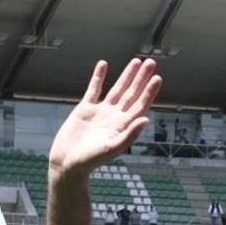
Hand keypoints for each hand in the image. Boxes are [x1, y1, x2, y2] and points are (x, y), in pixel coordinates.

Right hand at [48, 59, 161, 181]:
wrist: (68, 162)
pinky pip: (94, 89)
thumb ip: (130, 135)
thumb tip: (146, 120)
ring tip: (135, 61)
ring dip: (126, 75)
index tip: (157, 78)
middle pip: (132, 93)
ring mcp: (101, 112)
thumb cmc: (91, 160)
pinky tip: (104, 65)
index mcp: (123, 126)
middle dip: (141, 78)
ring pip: (117, 89)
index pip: (140, 105)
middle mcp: (115, 117)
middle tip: (151, 62)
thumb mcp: (112, 148)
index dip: (149, 92)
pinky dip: (99, 77)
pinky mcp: (85, 109)